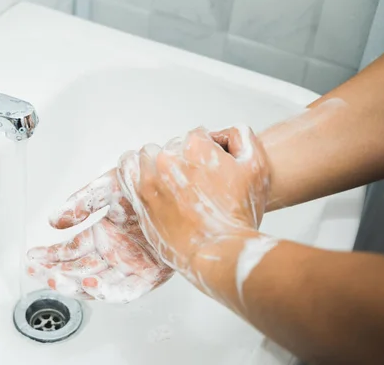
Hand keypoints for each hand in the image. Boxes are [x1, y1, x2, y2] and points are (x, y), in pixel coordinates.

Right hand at [26, 169, 173, 302]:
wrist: (182, 187)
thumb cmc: (152, 185)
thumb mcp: (110, 188)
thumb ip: (81, 203)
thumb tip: (54, 221)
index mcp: (104, 234)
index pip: (71, 251)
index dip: (50, 256)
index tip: (32, 257)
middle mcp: (115, 252)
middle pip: (79, 270)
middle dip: (56, 273)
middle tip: (36, 272)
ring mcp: (130, 265)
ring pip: (96, 283)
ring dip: (74, 284)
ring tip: (55, 278)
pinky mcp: (149, 276)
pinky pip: (125, 290)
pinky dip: (106, 291)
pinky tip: (89, 283)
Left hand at [117, 126, 270, 287]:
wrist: (220, 252)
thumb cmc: (239, 215)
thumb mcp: (257, 168)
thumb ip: (242, 138)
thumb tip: (225, 132)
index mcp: (195, 147)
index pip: (197, 135)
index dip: (207, 150)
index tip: (212, 169)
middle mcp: (169, 159)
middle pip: (172, 146)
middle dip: (183, 158)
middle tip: (195, 181)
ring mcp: (151, 179)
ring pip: (147, 155)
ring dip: (157, 162)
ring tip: (171, 180)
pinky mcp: (140, 197)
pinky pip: (126, 170)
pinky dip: (135, 172)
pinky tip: (149, 181)